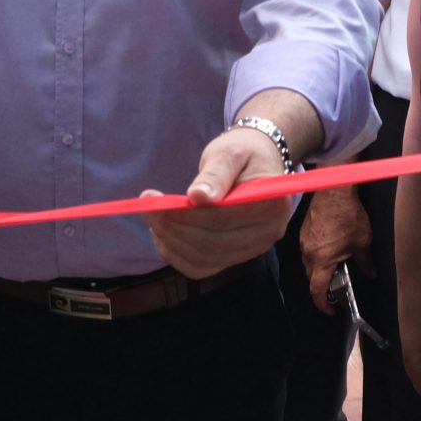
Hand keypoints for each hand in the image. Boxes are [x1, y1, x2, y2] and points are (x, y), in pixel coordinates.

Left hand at [143, 127, 294, 278]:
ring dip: (171, 241)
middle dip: (173, 227)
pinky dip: (176, 254)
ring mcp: (253, 249)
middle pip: (211, 243)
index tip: (153, 199)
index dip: (184, 213)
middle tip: (148, 207)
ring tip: (153, 216)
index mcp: (272, 205)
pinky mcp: (236, 257)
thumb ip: (216, 174)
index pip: (221, 219)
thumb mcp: (229, 152)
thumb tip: (198, 196)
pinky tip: (162, 233)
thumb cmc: (242, 153)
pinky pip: (201, 267)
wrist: (254, 162)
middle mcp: (268, 233)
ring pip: (203, 259)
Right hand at [299, 185, 370, 312]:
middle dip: (323, 288)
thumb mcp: (362, 242)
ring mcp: (303, 241)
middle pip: (311, 279)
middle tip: (337, 292)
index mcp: (321, 260)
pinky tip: (330, 250)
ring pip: (309, 265)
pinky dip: (318, 257)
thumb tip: (370, 272)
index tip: (331, 311)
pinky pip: (308, 251)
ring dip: (320, 271)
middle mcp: (308, 253)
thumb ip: (365, 262)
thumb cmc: (347, 214)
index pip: (317, 290)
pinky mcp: (304, 231)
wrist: (334, 189)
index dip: (323, 305)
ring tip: (337, 270)